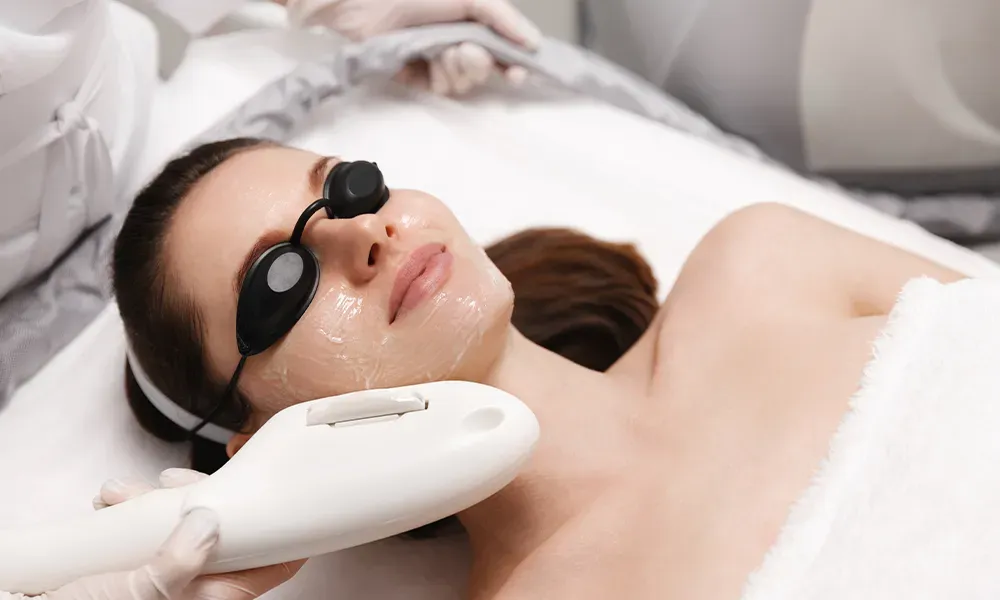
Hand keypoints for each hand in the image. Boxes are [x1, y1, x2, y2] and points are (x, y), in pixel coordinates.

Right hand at [92, 469, 304, 599]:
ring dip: (157, 501)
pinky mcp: (145, 568)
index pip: (277, 562)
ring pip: (185, 524)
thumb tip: (210, 523)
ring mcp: (173, 577)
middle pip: (227, 529)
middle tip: (173, 484)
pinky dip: (133, 512)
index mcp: (218, 599)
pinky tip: (112, 505)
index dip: (285, 526)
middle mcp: (201, 588)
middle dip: (201, 497)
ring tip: (124, 495)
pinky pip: (153, 530)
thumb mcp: (140, 593)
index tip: (282, 491)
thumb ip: (179, 560)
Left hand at [287, 0, 540, 94]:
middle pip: (485, 70)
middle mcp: (456, 39)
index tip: (518, 72)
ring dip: (459, 70)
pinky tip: (429, 62)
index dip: (513, 63)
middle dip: (480, 65)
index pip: (502, 47)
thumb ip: (503, 17)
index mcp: (471, 19)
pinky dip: (440, 78)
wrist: (363, 0)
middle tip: (467, 51)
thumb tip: (533, 42)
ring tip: (444, 52)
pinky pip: (441, 89)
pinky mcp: (416, 75)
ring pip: (465, 83)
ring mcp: (436, 58)